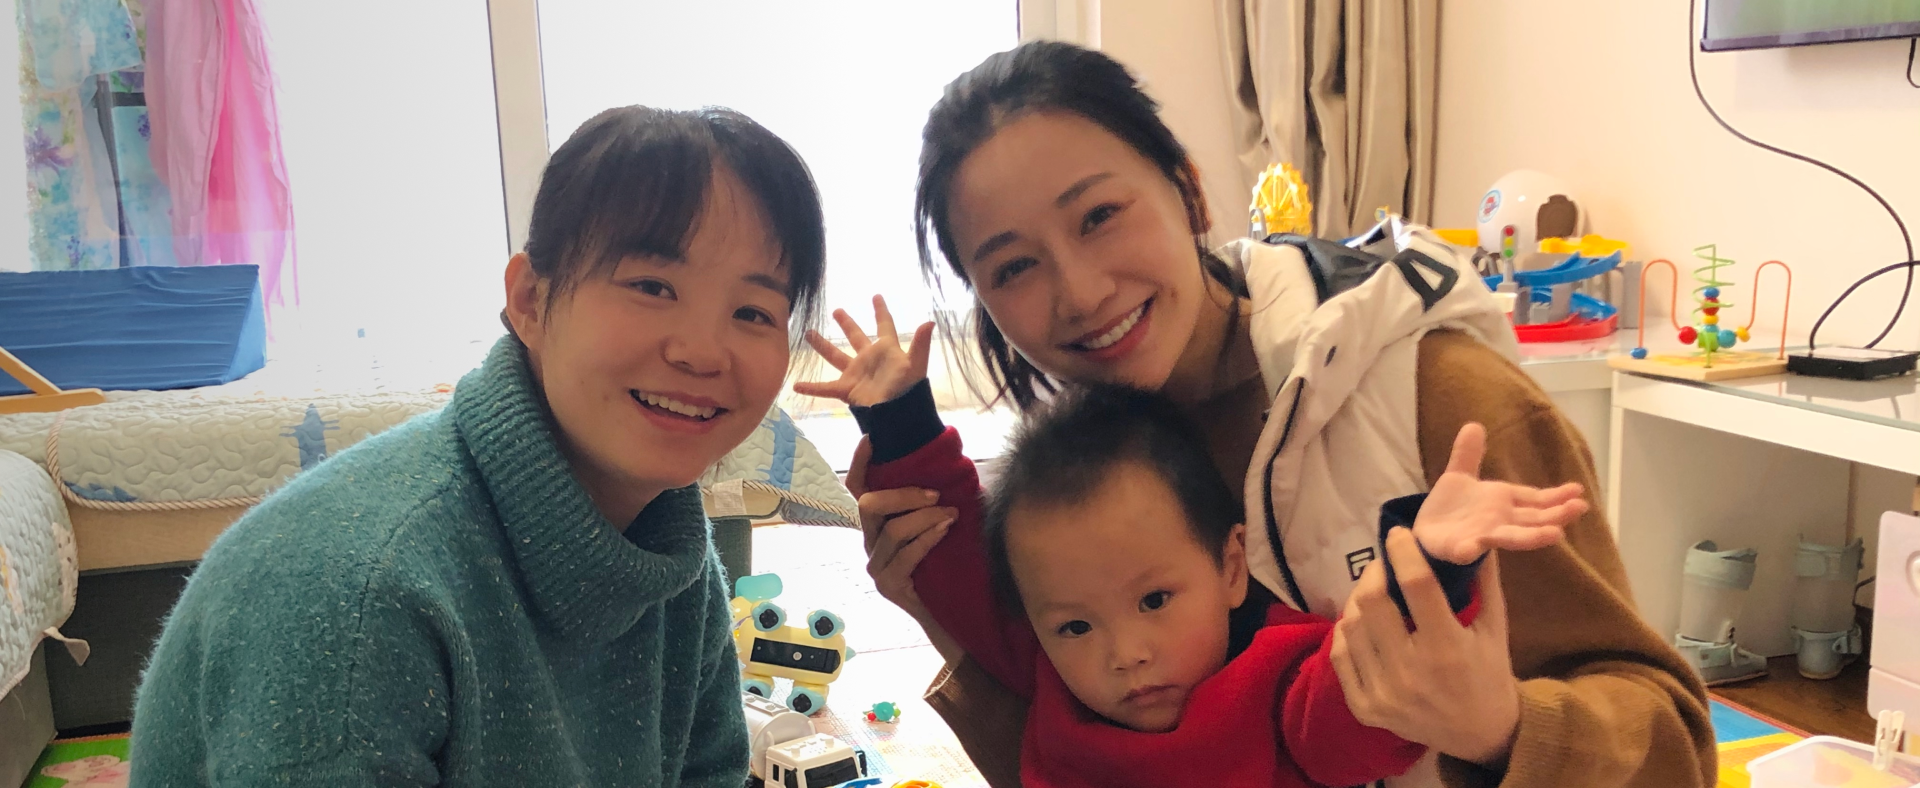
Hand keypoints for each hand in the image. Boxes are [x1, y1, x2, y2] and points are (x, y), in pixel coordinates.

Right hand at [792, 295, 934, 407]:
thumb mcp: (915, 366)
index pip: (884, 326)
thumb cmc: (908, 390)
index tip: (876, 296)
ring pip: (836, 356)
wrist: (897, 416)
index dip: (881, 311)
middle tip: (837, 311)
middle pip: (856, 337)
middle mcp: (869, 359)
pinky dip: (812, 387)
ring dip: (822, 346)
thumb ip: (920, 344)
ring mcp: (856, 374)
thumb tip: (929, 322)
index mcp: (887, 350)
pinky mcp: (847, 390)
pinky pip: (826, 388)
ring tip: (808, 333)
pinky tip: (796, 385)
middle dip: (847, 324)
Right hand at [845, 439, 955, 627]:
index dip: (860, 463)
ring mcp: (876, 565)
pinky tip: (944, 532)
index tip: (872, 439)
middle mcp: (871, 542)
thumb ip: (937, 499)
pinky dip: (927, 539)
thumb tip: (952, 464)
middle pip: (869, 505)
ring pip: (892, 530)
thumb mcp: (942, 523)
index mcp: (879, 523)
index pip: (859, 488)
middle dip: (904, 494)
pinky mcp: (888, 585)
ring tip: (951, 515)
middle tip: (936, 494)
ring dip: (925, 518)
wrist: (955, 613)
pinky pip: (904, 555)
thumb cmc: (950, 562)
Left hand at [1330, 528, 1521, 766]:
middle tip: (1382, 565)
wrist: (1479, 735)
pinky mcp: (1364, 709)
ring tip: (1374, 593)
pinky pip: (1340, 656)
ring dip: (1359, 601)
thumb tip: (1473, 536)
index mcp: (1447, 648)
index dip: (1403, 553)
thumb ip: (1484, 582)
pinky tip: (1363, 624)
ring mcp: (1383, 694)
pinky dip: (1347, 633)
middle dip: (1374, 573)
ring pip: (1350, 626)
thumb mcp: (1495, 629)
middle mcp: (1410, 672)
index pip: (1416, 586)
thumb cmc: (1489, 674)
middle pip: (1372, 603)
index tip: (1398, 534)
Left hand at [1414, 423, 1586, 563]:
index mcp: (1503, 502)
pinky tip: (1470, 549)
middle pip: (1532, 520)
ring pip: (1510, 537)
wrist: (1424, 531)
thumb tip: (1473, 425)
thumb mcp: (1458, 475)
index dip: (1556, 496)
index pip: (1535, 500)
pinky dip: (1468, 550)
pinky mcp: (1458, 548)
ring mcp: (1481, 536)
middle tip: (1579, 508)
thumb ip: (1468, 454)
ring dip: (1532, 537)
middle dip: (1556, 515)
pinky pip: (1464, 550)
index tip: (1578, 490)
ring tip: (1554, 535)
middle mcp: (1499, 521)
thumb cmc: (1450, 508)